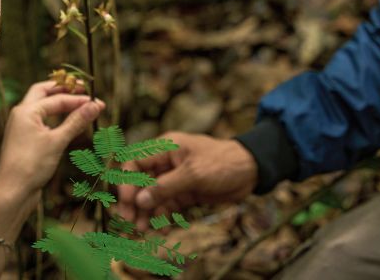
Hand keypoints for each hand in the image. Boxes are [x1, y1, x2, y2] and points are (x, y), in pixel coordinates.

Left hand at [0, 80, 104, 207]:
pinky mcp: (25, 140)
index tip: (98, 102)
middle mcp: (21, 114)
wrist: (13, 192)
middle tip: (83, 89)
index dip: (79, 99)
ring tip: (79, 103)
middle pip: (44, 92)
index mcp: (26, 110)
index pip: (57, 98)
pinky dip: (56, 118)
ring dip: (60, 103)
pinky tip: (68, 123)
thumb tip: (96, 105)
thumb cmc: (31, 165)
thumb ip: (76, 121)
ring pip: (42, 107)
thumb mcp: (57, 141)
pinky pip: (42, 121)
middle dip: (63, 89)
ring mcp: (22, 127)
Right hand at [117, 132, 257, 230]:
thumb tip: (140, 201)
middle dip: (134, 202)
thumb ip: (166, 187)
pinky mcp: (185, 194)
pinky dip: (163, 218)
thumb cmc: (223, 162)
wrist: (252, 171)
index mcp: (165, 148)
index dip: (127, 181)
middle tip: (129, 222)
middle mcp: (166, 163)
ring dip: (147, 214)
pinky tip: (163, 230)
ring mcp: (175, 179)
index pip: (136, 163)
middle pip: (141, 183)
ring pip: (153, 198)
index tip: (127, 201)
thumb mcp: (193, 174)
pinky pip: (167, 207)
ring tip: (143, 230)